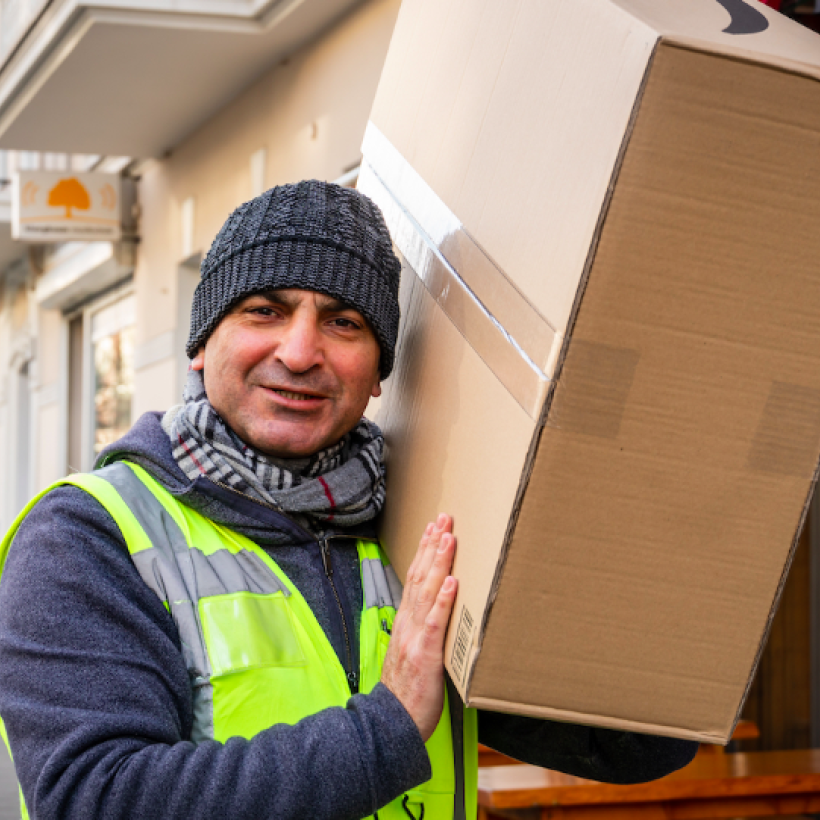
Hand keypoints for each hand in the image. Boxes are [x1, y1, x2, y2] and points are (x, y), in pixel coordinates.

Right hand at [381, 514, 457, 741]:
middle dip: (433, 545)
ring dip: (439, 562)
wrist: (388, 724)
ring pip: (427, 592)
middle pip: (420, 576)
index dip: (424, 552)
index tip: (434, 528)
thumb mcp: (409, 653)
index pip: (414, 578)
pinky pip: (435, 623)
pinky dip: (444, 600)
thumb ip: (419, 631)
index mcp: (405, 622)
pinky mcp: (425, 655)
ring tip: (449, 537)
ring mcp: (415, 637)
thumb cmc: (403, 692)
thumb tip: (435, 613)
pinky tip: (452, 581)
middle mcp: (408, 623)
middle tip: (444, 518)